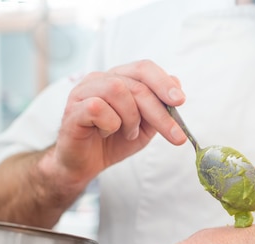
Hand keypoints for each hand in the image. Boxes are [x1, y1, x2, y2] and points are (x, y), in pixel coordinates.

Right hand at [49, 59, 187, 185]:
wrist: (85, 165)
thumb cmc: (113, 141)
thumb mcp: (145, 126)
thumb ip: (159, 107)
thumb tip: (176, 82)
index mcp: (118, 78)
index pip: (144, 68)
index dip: (163, 82)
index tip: (180, 101)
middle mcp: (100, 79)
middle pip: (136, 84)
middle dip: (159, 112)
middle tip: (175, 135)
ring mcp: (83, 92)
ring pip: (118, 91)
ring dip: (131, 118)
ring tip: (129, 133)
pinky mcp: (73, 109)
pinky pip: (98, 108)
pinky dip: (110, 125)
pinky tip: (105, 133)